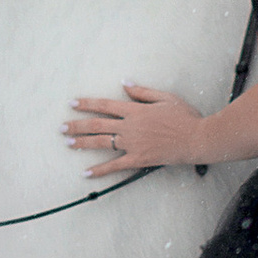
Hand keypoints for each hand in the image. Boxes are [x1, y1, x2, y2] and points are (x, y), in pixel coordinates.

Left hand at [66, 83, 203, 175]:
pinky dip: (99, 170)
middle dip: (77, 125)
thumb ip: (143, 92)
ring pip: (102, 143)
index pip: (105, 105)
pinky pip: (115, 166)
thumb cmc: (185, 117)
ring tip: (68, 143)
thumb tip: (125, 84)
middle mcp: (130, 127)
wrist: (196, 139)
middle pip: (97, 125)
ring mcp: (132, 144)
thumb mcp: (165, 98)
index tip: (73, 103)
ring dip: (82, 143)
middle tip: (61, 127)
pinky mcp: (138, 159)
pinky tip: (86, 173)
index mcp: (135, 110)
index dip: (87, 104)